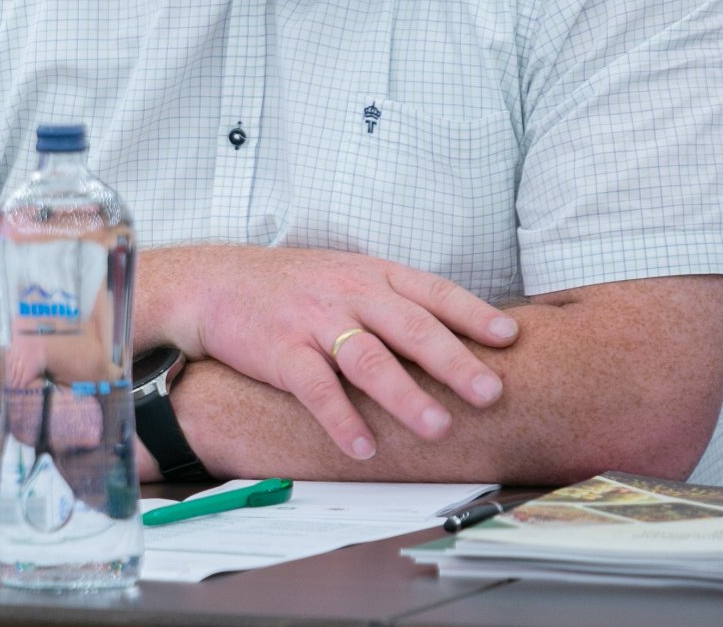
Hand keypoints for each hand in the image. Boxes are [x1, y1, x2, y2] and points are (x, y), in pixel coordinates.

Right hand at [148, 245, 519, 460]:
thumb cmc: (290, 285)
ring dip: (405, 395)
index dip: (472, 313)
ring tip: (438, 428)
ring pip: (367, 358)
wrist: (212, 282)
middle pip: (409, 327)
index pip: (432, 291)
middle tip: (491, 392)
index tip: (509, 337)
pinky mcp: (280, 351)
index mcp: (371, 274)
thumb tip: (458, 336)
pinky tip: (362, 448)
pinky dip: (340, 419)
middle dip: (453, 361)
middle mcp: (348, 294)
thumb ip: (394, 300)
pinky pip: (315, 388)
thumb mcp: (346, 275)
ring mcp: (313, 321)